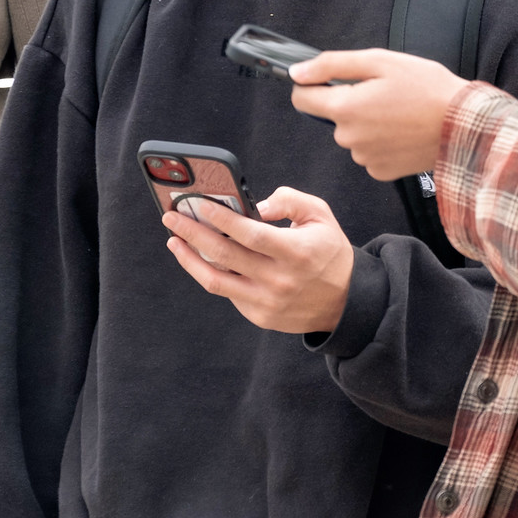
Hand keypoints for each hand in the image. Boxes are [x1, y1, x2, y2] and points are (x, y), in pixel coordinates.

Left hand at [164, 187, 354, 333]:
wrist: (345, 301)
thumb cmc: (328, 251)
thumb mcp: (321, 215)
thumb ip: (289, 200)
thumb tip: (254, 207)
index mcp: (297, 252)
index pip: (250, 234)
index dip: (221, 218)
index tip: (198, 203)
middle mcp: (280, 280)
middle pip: (225, 255)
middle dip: (193, 232)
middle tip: (172, 216)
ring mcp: (268, 302)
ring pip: (216, 280)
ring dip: (189, 258)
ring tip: (175, 240)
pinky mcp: (260, 316)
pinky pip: (228, 293)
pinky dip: (211, 273)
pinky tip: (199, 258)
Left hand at [288, 48, 465, 181]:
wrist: (464, 126)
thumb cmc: (428, 88)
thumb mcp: (380, 61)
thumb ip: (332, 65)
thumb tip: (297, 72)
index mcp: (345, 108)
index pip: (302, 99)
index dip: (313, 85)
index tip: (331, 80)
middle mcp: (349, 138)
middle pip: (332, 116)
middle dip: (351, 103)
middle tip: (385, 93)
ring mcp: (364, 158)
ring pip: (353, 134)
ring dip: (368, 123)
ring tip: (400, 112)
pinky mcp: (381, 171)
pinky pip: (369, 152)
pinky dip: (381, 142)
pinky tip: (403, 131)